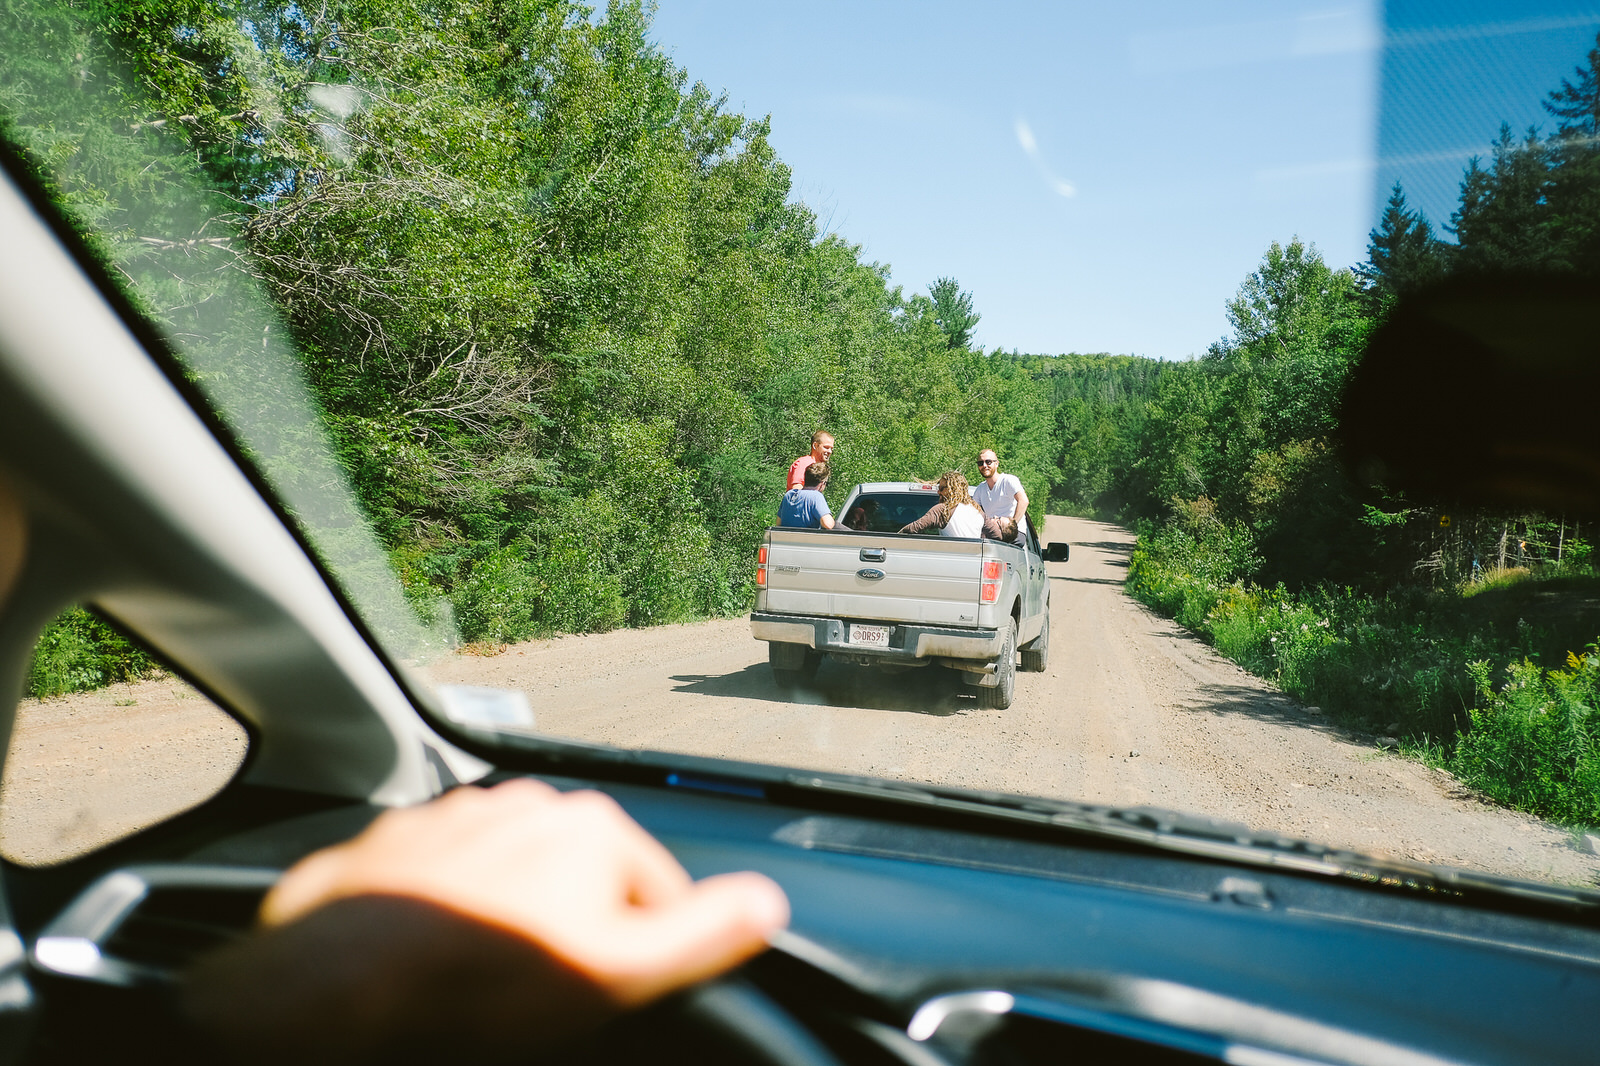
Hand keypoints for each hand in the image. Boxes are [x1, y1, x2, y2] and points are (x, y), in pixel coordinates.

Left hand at [185, 779, 788, 1062]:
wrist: (338, 988)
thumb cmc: (482, 983)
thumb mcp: (617, 972)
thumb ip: (700, 933)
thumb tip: (767, 903)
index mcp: (590, 827)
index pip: (656, 890)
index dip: (645, 949)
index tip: (612, 989)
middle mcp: (524, 804)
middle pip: (579, 878)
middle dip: (571, 928)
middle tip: (540, 993)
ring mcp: (452, 818)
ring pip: (509, 877)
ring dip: (507, 917)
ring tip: (480, 981)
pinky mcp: (391, 845)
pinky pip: (440, 882)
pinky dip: (443, 914)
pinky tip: (429, 962)